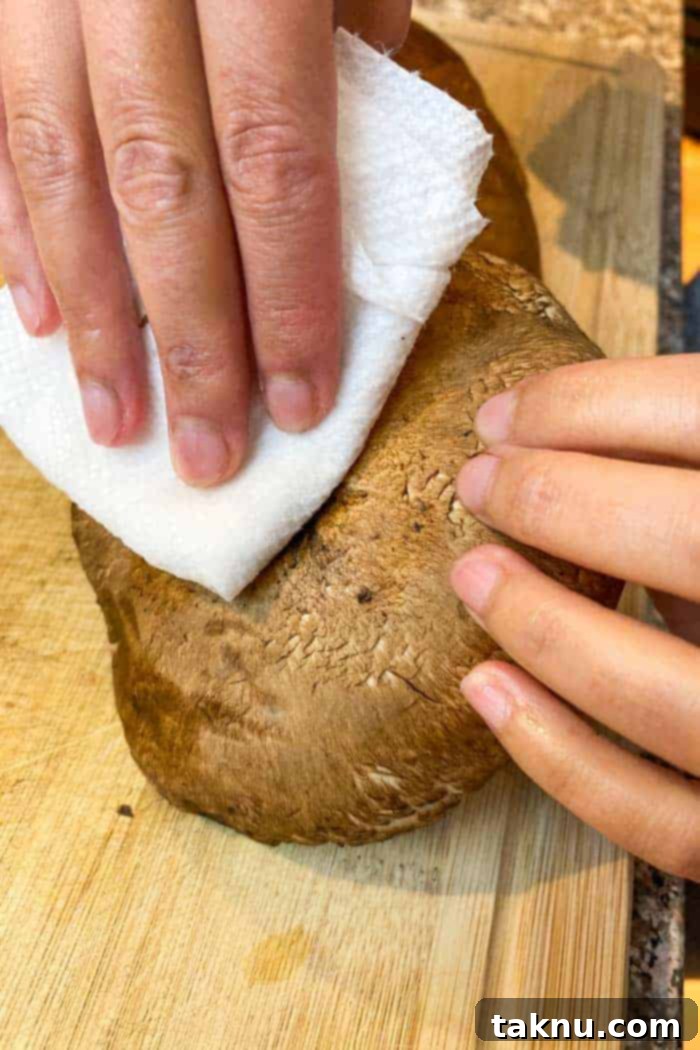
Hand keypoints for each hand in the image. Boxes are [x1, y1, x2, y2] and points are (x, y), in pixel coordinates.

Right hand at [0, 0, 410, 485]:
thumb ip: (355, 46)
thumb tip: (342, 180)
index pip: (273, 163)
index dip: (287, 297)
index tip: (298, 405)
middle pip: (163, 191)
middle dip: (190, 343)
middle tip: (206, 455)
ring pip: (64, 169)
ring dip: (93, 319)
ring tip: (115, 423)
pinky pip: (0, 127)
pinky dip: (16, 231)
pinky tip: (41, 320)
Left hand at [450, 354, 699, 879]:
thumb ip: (683, 491)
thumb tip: (556, 457)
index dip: (594, 405)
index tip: (504, 416)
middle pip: (694, 538)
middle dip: (560, 499)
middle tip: (480, 483)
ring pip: (665, 693)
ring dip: (546, 626)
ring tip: (473, 575)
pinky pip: (655, 818)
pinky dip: (559, 756)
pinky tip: (487, 687)